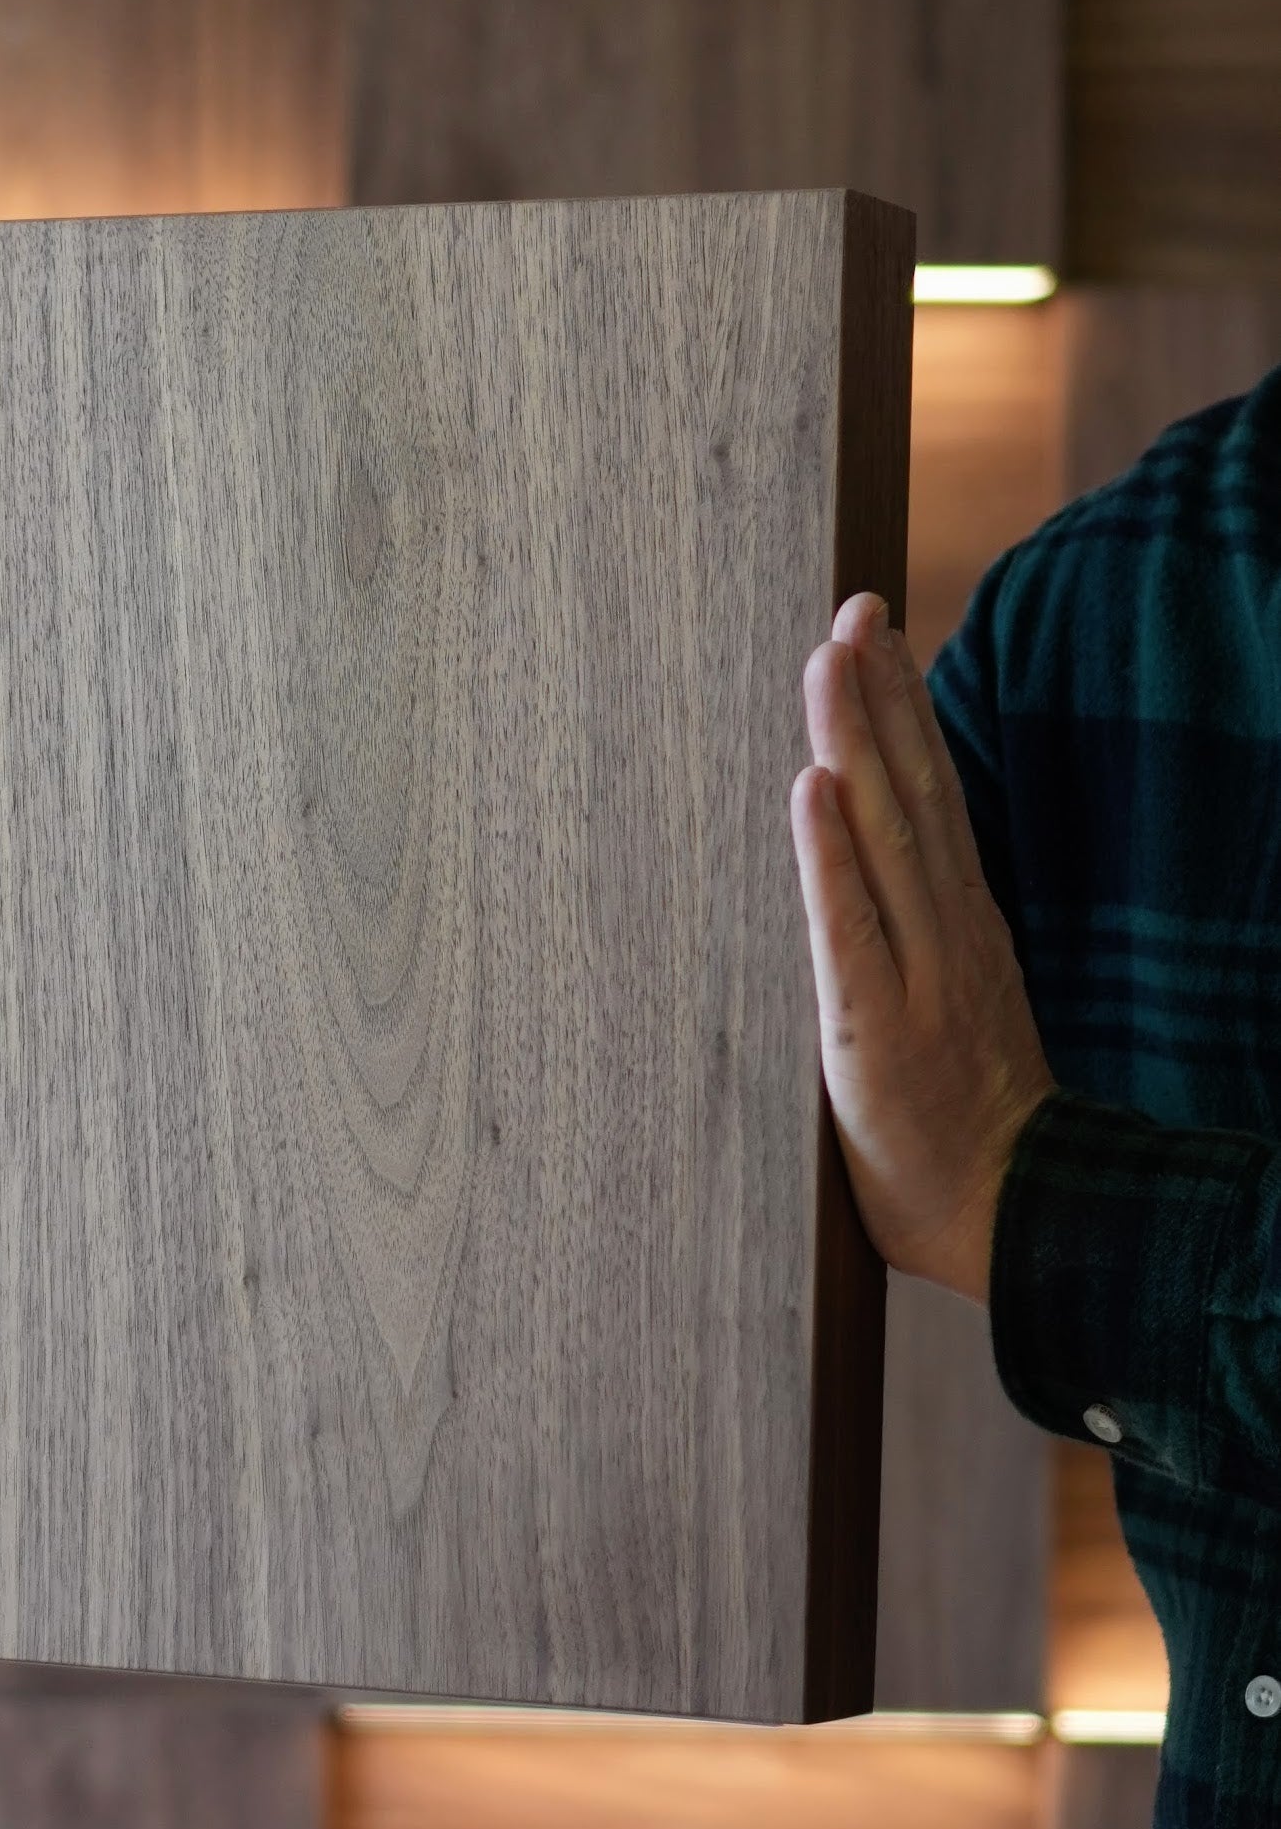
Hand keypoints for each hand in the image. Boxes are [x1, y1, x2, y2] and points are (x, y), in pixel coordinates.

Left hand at [789, 594, 1054, 1302]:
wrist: (1014, 1222)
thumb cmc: (962, 1126)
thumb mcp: (949, 1007)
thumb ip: (916, 941)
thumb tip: (869, 876)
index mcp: (960, 926)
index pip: (931, 798)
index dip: (904, 713)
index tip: (874, 634)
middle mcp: (945, 934)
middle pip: (913, 793)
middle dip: (880, 696)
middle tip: (854, 606)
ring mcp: (916, 977)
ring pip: (885, 839)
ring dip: (855, 743)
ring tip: (831, 659)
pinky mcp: (874, 1030)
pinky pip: (851, 930)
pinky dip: (831, 857)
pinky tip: (813, 787)